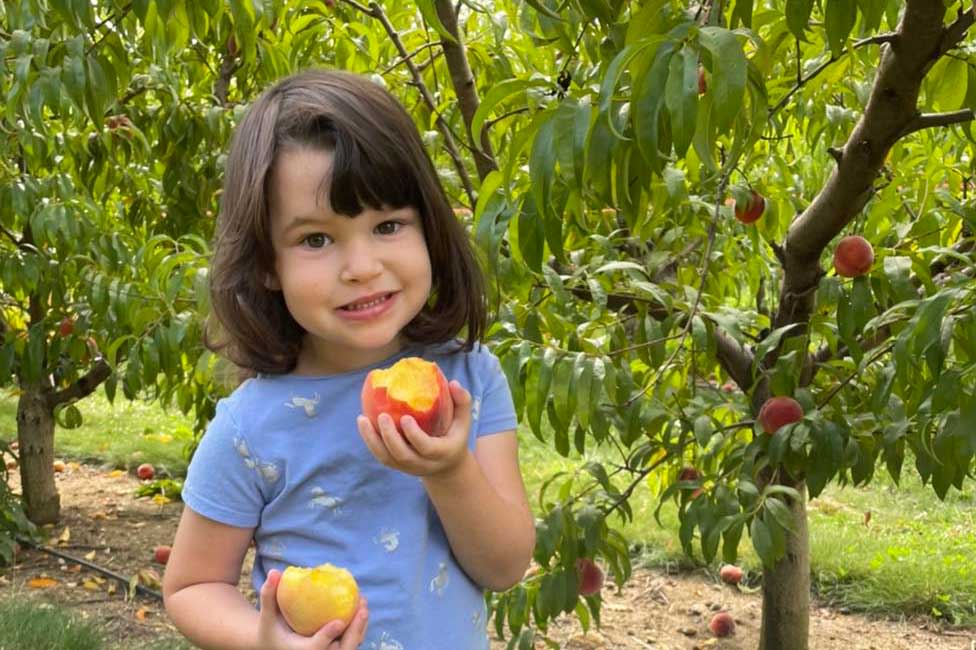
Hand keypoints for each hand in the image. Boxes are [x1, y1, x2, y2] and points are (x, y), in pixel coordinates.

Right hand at [257, 569, 368, 649]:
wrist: (274, 645)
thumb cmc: (270, 630)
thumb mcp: (267, 616)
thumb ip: (268, 596)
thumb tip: (274, 572)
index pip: (315, 647)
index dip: (327, 636)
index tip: (339, 622)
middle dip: (354, 632)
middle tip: (362, 608)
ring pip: (349, 647)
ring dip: (360, 629)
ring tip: (364, 604)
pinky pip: (349, 643)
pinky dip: (358, 629)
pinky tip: (360, 608)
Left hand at [357, 380, 471, 478]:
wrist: (447, 466)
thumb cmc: (454, 436)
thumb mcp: (464, 421)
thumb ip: (462, 401)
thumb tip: (452, 382)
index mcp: (441, 453)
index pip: (426, 448)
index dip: (414, 436)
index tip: (405, 418)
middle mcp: (423, 464)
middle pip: (402, 456)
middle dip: (390, 437)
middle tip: (381, 416)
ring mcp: (407, 467)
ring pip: (386, 458)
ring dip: (372, 440)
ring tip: (362, 419)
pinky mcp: (396, 466)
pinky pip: (380, 456)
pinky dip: (370, 441)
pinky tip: (363, 423)